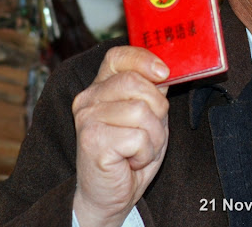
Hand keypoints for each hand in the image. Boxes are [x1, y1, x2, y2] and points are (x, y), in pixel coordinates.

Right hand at [72, 46, 169, 226]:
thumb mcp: (148, 116)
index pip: (118, 56)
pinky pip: (138, 138)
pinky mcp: (92, 140)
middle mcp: (88, 98)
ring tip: (140, 149)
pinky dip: (145, 153)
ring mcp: (87, 118)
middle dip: (157, 110)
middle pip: (137, 83)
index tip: (163, 73)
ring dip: (153, 137)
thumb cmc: (129, 154)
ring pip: (142, 111)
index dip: (143, 59)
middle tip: (149, 132)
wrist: (108, 195)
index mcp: (101, 87)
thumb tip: (164, 70)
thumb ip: (152, 91)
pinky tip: (131, 161)